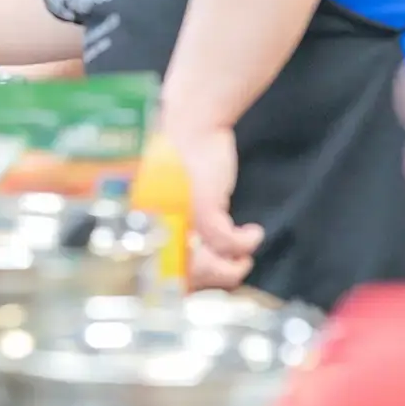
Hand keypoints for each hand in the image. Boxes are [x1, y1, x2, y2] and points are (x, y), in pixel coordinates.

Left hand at [174, 125, 264, 289]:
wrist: (193, 123)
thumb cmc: (185, 158)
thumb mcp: (181, 199)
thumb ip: (186, 226)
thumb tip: (205, 257)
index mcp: (149, 228)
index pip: (164, 272)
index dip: (190, 282)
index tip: (210, 279)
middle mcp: (160, 228)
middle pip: (187, 275)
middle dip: (215, 278)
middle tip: (233, 270)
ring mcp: (180, 221)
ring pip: (207, 266)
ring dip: (232, 269)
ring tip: (243, 260)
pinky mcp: (203, 210)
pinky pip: (229, 244)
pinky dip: (246, 243)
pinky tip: (254, 233)